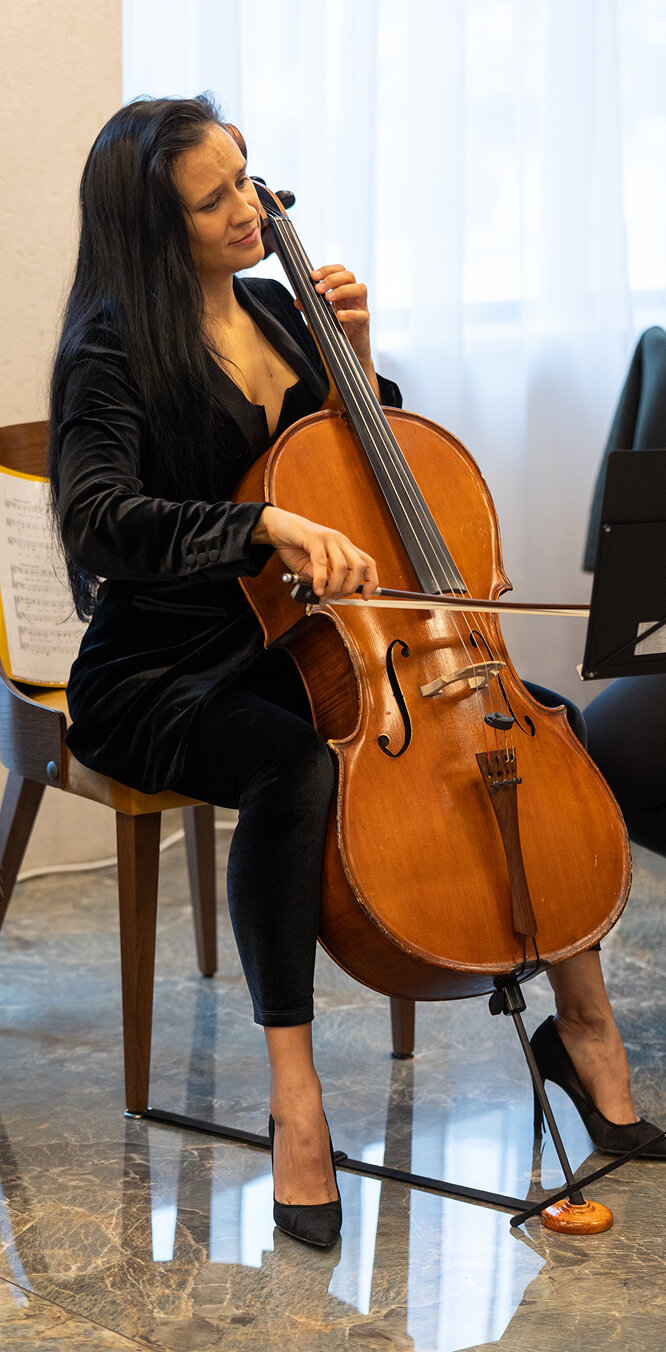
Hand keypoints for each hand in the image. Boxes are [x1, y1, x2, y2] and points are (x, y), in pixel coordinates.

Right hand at [252, 505, 377, 600]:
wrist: (277, 527)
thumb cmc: (295, 546)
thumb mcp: (310, 568)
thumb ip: (321, 579)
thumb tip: (328, 594)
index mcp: (344, 547)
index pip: (368, 563)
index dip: (372, 581)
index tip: (367, 596)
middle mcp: (340, 541)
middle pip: (359, 566)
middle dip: (351, 587)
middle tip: (337, 597)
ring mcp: (328, 538)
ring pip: (342, 566)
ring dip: (334, 586)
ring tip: (324, 595)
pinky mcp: (314, 538)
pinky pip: (321, 562)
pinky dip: (320, 580)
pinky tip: (316, 589)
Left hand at [295, 264, 379, 397]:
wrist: (347, 357)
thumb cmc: (335, 334)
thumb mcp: (320, 319)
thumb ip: (310, 309)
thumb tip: (297, 300)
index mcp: (343, 293)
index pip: (340, 271)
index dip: (327, 269)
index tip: (312, 276)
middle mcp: (353, 297)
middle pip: (350, 275)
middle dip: (332, 278)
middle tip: (318, 288)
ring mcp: (361, 309)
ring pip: (361, 289)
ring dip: (343, 290)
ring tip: (328, 298)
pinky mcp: (364, 324)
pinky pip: (361, 314)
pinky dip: (349, 313)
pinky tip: (338, 316)